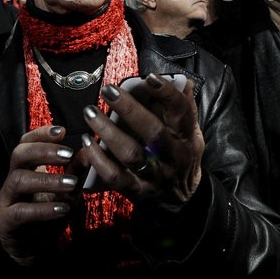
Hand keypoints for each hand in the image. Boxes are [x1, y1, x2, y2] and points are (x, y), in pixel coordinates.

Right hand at [0, 125, 77, 265]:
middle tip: (68, 153)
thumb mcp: (68, 191)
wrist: (36, 249)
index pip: (26, 142)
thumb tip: (90, 148)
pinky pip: (20, 211)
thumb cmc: (50, 214)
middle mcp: (13, 180)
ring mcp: (6, 200)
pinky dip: (42, 209)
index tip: (62, 131)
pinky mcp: (5, 221)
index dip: (41, 134)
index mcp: (26, 168)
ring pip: (18, 179)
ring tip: (71, 184)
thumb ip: (76, 171)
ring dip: (47, 179)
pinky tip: (62, 209)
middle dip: (43, 150)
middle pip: (18, 154)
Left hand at [80, 74, 203, 208]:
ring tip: (91, 113)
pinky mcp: (137, 190)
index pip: (180, 112)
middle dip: (129, 109)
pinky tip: (88, 143)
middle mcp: (172, 156)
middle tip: (108, 91)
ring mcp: (154, 175)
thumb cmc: (183, 157)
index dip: (167, 94)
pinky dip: (99, 160)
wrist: (184, 200)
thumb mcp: (192, 134)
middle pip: (152, 132)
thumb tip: (183, 82)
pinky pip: (115, 177)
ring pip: (130, 154)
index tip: (149, 78)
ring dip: (108, 132)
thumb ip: (186, 108)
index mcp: (186, 137)